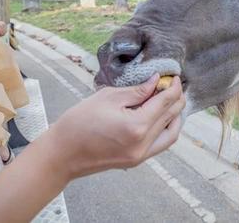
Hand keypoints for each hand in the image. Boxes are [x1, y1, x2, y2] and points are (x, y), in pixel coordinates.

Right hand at [44, 74, 184, 180]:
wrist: (62, 153)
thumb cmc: (79, 122)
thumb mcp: (108, 97)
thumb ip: (137, 91)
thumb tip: (156, 82)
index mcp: (137, 126)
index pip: (165, 102)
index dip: (173, 87)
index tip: (174, 77)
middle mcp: (143, 144)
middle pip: (171, 117)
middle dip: (176, 99)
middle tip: (174, 85)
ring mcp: (141, 155)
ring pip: (171, 134)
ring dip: (175, 116)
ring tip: (171, 101)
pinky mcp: (136, 160)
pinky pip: (160, 144)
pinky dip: (166, 129)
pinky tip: (161, 117)